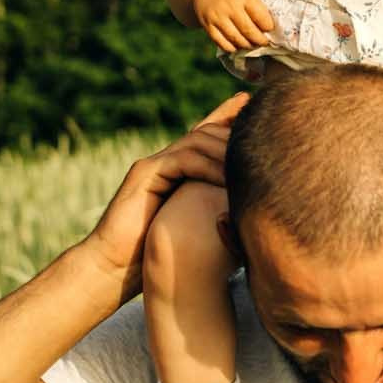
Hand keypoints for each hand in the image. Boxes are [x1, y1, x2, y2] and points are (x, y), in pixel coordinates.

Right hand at [78, 93, 246, 301]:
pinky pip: (181, 159)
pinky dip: (206, 166)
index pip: (209, 136)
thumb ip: (219, 214)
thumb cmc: (156, 256)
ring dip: (226, 149)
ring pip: (196, 141)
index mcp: (179, 171)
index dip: (232, 121)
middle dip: (235, 130)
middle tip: (266, 134)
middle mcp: (167, 162)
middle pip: (207, 131)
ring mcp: (154, 165)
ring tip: (251, 161)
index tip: (259, 114)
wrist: (116, 268)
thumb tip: (257, 216)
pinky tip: (227, 178)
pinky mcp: (144, 174)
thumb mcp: (198, 230)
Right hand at [185, 0, 274, 52]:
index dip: (269, 27)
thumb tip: (269, 25)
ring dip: (247, 45)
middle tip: (264, 41)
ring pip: (236, 39)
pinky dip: (232, 47)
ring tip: (252, 44)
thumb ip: (256, 2)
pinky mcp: (207, 24)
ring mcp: (217, 16)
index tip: (271, 29)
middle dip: (260, 40)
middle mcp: (230, 6)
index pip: (261, 18)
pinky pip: (221, 43)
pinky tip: (237, 45)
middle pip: (249, 31)